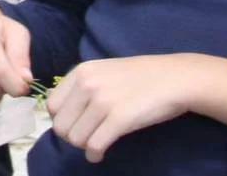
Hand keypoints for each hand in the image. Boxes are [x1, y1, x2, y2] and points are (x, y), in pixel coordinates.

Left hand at [45, 54, 226, 161]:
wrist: (174, 79)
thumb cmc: (141, 77)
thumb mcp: (104, 71)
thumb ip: (83, 87)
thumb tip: (63, 114)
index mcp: (80, 71)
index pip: (52, 105)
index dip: (62, 120)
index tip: (76, 126)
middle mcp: (87, 84)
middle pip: (61, 125)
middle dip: (72, 137)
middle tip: (87, 139)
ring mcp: (103, 101)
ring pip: (76, 138)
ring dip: (84, 147)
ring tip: (95, 145)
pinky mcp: (120, 118)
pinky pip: (95, 145)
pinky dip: (94, 155)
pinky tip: (99, 155)